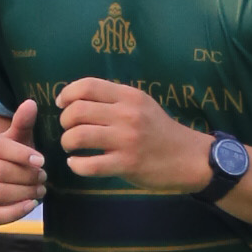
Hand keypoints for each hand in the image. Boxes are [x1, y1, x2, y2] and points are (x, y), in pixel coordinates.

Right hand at [0, 99, 46, 225]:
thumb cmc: (8, 153)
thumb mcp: (16, 136)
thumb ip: (22, 122)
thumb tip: (31, 103)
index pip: (0, 148)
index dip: (23, 155)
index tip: (42, 161)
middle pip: (2, 172)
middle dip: (27, 176)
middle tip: (44, 177)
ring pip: (0, 192)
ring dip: (25, 193)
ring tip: (41, 189)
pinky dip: (15, 212)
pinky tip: (31, 205)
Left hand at [52, 77, 210, 190]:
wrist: (189, 158)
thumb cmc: (160, 131)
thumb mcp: (143, 105)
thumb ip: (115, 100)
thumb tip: (78, 98)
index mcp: (129, 96)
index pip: (87, 86)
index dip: (67, 94)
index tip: (61, 104)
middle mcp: (127, 115)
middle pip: (77, 111)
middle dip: (64, 121)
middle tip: (69, 129)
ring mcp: (126, 140)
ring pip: (78, 136)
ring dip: (67, 142)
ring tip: (71, 146)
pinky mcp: (126, 164)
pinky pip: (89, 165)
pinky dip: (75, 165)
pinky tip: (76, 163)